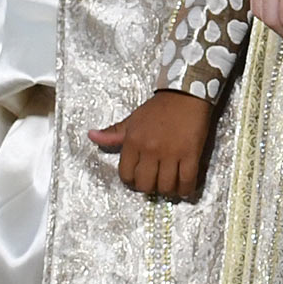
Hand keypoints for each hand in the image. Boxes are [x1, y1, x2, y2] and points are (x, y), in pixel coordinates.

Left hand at [89, 90, 213, 199]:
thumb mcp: (133, 119)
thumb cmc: (159, 108)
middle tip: (156, 181)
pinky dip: (186, 189)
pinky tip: (185, 187)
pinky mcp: (191, 154)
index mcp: (133, 142)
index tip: (140, 178)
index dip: (132, 181)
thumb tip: (91, 136)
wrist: (186, 93)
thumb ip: (113, 133)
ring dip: (168, 190)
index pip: (126, 175)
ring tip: (171, 184)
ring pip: (166, 186)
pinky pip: (187, 180)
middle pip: (145, 185)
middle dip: (150, 187)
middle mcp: (150, 150)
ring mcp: (171, 153)